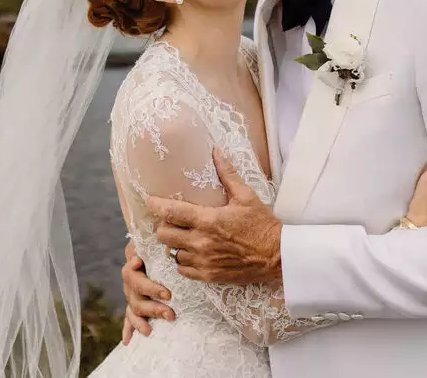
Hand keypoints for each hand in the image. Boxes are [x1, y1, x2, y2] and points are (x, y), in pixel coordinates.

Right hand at [120, 240, 173, 343]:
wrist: (151, 245)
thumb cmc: (156, 242)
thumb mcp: (153, 239)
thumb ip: (148, 244)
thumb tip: (136, 259)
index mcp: (133, 266)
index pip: (135, 277)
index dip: (150, 287)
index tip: (167, 294)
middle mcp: (129, 282)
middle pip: (135, 297)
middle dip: (153, 307)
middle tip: (171, 313)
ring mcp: (130, 294)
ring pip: (133, 309)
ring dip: (142, 320)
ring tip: (151, 330)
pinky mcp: (133, 304)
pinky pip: (128, 318)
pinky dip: (128, 329)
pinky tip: (127, 341)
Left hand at [146, 149, 282, 284]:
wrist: (277, 255)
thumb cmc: (262, 224)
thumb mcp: (245, 196)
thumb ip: (227, 174)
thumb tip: (216, 152)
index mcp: (208, 220)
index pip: (171, 212)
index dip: (155, 205)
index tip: (149, 201)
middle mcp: (201, 242)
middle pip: (164, 234)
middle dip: (163, 225)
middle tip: (170, 220)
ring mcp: (204, 261)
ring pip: (171, 253)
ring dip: (174, 244)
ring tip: (182, 237)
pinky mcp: (208, 275)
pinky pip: (182, 269)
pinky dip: (182, 261)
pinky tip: (190, 252)